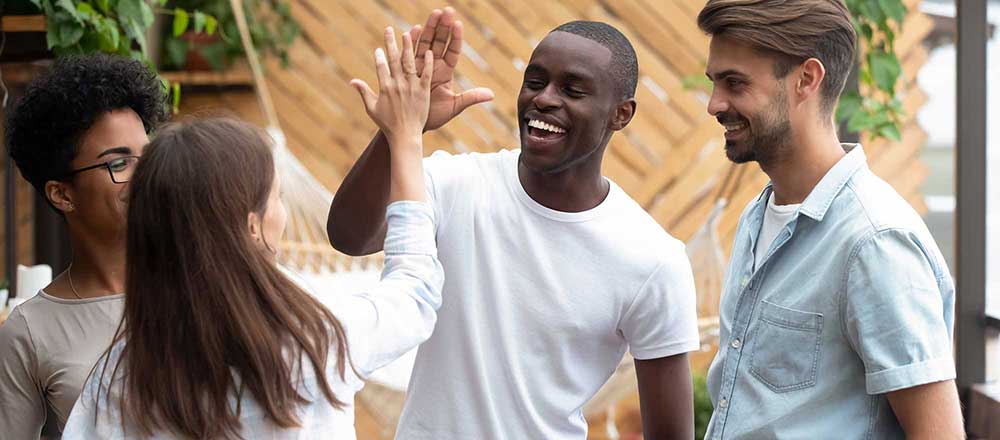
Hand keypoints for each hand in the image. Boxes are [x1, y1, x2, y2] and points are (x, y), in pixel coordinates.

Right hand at [351, 27, 433, 146]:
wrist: (405, 135)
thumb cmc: (388, 124)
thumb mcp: (372, 108)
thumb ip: (363, 92)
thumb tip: (351, 81)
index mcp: (385, 88)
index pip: (381, 67)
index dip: (379, 57)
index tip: (378, 48)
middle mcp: (398, 85)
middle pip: (394, 60)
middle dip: (391, 43)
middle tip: (389, 29)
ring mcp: (411, 87)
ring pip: (409, 63)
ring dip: (408, 47)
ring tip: (407, 33)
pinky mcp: (423, 91)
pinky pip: (425, 74)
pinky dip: (427, 63)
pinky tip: (428, 51)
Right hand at [409, 7, 493, 130]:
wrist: (412, 124)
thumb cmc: (434, 116)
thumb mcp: (454, 106)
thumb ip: (470, 97)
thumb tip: (491, 95)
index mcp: (445, 71)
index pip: (452, 51)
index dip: (455, 38)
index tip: (458, 24)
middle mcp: (433, 65)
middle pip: (439, 42)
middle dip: (443, 26)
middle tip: (446, 10)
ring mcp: (420, 66)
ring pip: (425, 43)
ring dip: (429, 28)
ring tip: (434, 14)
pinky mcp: (407, 70)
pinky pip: (409, 53)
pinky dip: (411, 42)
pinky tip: (414, 29)